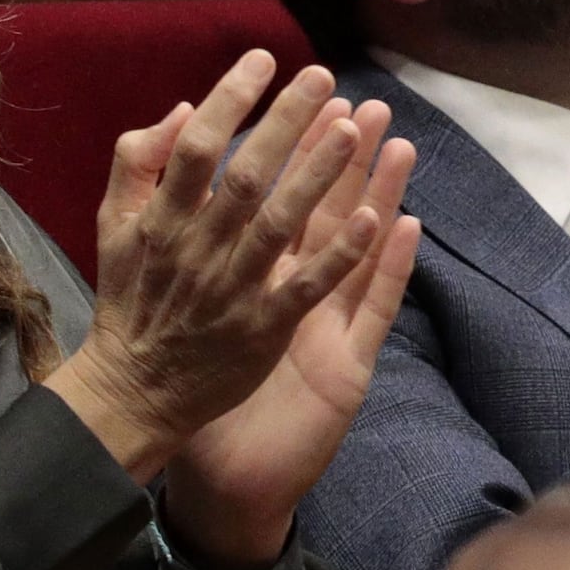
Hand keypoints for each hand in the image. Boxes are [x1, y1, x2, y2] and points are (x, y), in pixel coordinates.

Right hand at [48, 59, 389, 478]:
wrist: (133, 391)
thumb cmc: (129, 296)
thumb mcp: (112, 223)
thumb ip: (138, 162)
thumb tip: (181, 108)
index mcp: (160, 220)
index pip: (197, 146)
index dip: (230, 99)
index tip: (263, 59)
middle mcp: (198, 249)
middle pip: (248, 176)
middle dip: (287, 122)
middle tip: (323, 76)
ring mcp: (233, 290)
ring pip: (282, 224)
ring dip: (319, 175)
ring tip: (353, 128)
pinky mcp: (264, 328)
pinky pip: (307, 286)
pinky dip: (339, 254)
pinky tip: (371, 216)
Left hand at [159, 125, 419, 569]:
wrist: (218, 474)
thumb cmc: (198, 392)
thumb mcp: (177, 310)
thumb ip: (163, 243)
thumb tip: (163, 172)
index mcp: (257, 274)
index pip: (277, 199)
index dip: (293, 148)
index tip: (305, 95)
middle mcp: (297, 291)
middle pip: (324, 211)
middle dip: (341, 156)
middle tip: (364, 102)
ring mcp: (327, 326)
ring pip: (357, 250)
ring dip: (379, 196)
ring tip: (399, 145)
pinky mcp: (345, 367)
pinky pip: (370, 311)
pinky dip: (390, 269)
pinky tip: (406, 227)